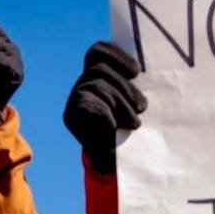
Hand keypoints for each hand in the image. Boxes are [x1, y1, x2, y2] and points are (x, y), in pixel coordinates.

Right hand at [63, 42, 146, 174]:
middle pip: (100, 69)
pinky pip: (90, 105)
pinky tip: (115, 128)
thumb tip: (143, 69)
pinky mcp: (71, 117)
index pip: (98, 51)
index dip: (117, 56)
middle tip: (142, 107)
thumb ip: (134, 84)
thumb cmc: (131, 127)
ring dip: (121, 104)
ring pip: (97, 85)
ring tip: (134, 123)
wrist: (117, 162)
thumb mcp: (135, 101)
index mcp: (97, 74)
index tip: (136, 73)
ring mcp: (73, 99)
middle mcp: (82, 83)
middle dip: (125, 88)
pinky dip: (106, 115)